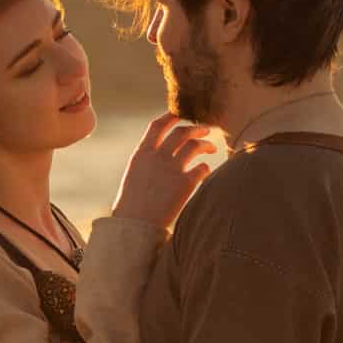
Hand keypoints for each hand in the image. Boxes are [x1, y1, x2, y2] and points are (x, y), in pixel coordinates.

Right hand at [110, 114, 217, 228]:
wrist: (134, 227)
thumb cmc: (131, 207)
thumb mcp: (133, 177)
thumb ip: (147, 162)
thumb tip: (160, 154)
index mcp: (142, 154)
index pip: (158, 126)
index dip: (171, 117)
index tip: (181, 115)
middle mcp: (158, 157)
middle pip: (181, 132)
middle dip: (195, 128)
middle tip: (205, 130)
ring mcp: (172, 169)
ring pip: (194, 145)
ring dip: (205, 144)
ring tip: (210, 148)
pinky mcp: (185, 183)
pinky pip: (202, 168)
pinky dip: (206, 167)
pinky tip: (206, 171)